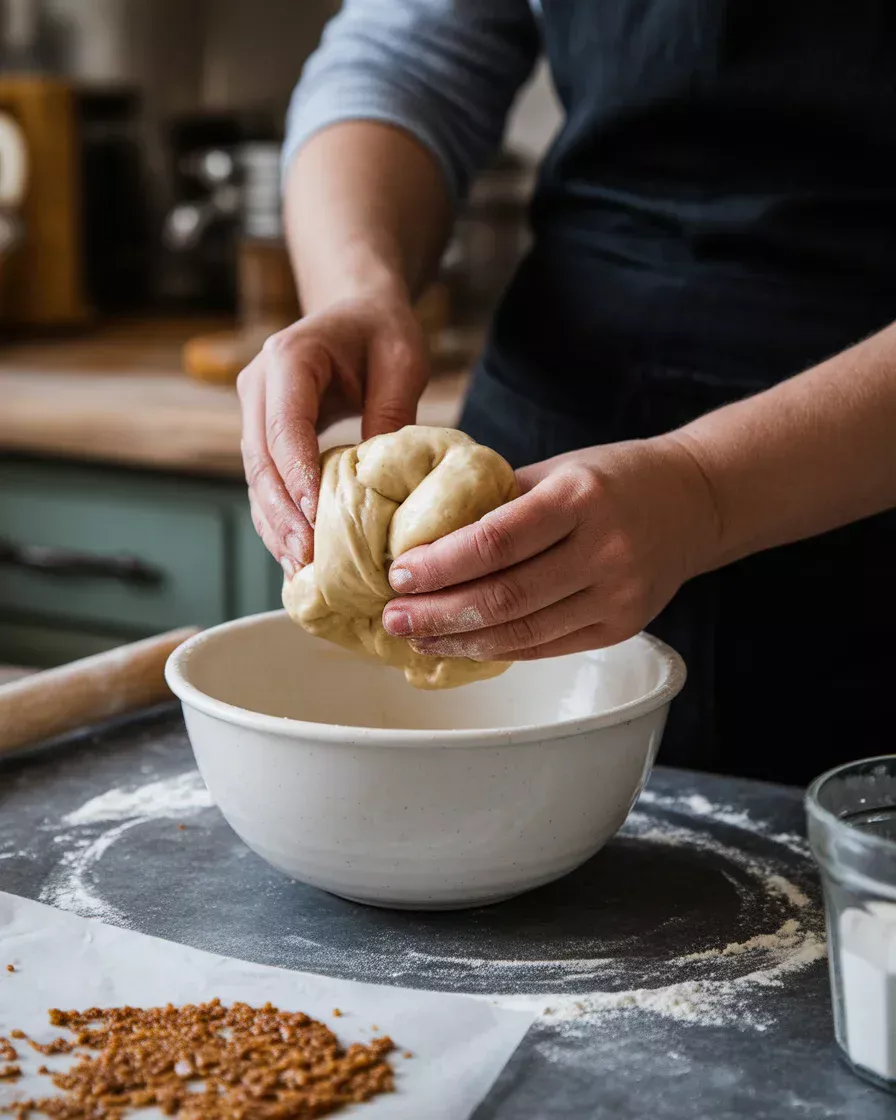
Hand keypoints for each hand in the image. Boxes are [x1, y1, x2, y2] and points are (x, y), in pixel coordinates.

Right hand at [238, 290, 427, 571]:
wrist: (354, 311)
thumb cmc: (382, 331)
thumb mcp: (402, 361)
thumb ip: (391, 412)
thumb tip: (385, 476)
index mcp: (289, 358)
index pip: (285, 425)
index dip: (297, 475)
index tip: (316, 518)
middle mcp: (259, 385)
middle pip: (261, 460)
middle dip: (283, 514)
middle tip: (308, 558)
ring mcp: (254, 411)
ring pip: (256, 479)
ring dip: (276, 526)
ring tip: (301, 568)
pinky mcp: (262, 435)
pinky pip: (266, 483)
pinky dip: (279, 519)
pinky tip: (297, 555)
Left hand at [382, 436, 721, 659]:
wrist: (693, 502)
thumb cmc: (610, 478)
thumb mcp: (556, 470)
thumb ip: (498, 504)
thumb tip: (421, 536)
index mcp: (580, 497)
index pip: (496, 541)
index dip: (441, 564)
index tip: (398, 573)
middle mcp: (604, 550)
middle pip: (505, 596)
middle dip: (438, 613)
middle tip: (393, 617)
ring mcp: (618, 595)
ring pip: (523, 632)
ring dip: (460, 641)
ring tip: (417, 638)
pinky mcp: (622, 628)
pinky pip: (546, 647)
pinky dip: (497, 649)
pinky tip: (461, 645)